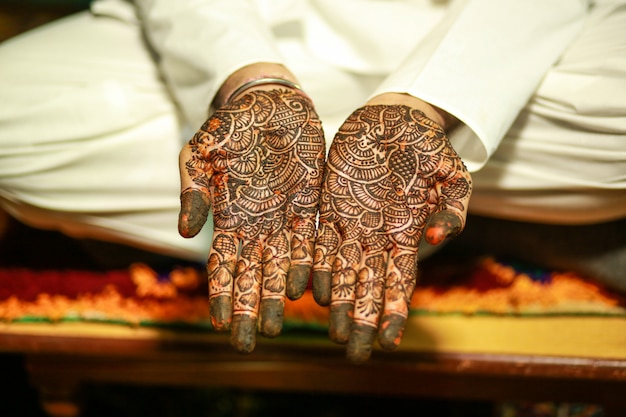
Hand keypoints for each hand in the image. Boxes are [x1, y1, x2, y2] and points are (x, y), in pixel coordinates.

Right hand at [178, 87, 324, 352]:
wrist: (271, 103)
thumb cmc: (232, 124)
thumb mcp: (202, 149)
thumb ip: (192, 188)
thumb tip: (184, 231)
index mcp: (228, 216)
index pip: (222, 263)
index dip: (220, 293)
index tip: (218, 323)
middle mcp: (256, 225)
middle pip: (251, 275)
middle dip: (247, 308)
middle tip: (246, 343)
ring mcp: (284, 218)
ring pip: (281, 267)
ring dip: (275, 297)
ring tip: (274, 327)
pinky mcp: (311, 206)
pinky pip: (312, 242)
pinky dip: (311, 267)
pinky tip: (310, 292)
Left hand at [312, 104, 471, 362]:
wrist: (394, 121)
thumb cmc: (427, 147)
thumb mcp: (451, 176)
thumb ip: (452, 208)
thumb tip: (436, 236)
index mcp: (408, 234)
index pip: (401, 283)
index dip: (394, 312)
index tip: (388, 343)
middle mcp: (379, 238)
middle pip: (369, 287)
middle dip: (363, 320)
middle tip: (355, 353)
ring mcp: (354, 225)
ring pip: (344, 272)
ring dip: (340, 303)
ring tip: (334, 333)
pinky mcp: (331, 208)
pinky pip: (321, 242)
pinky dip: (318, 267)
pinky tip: (313, 292)